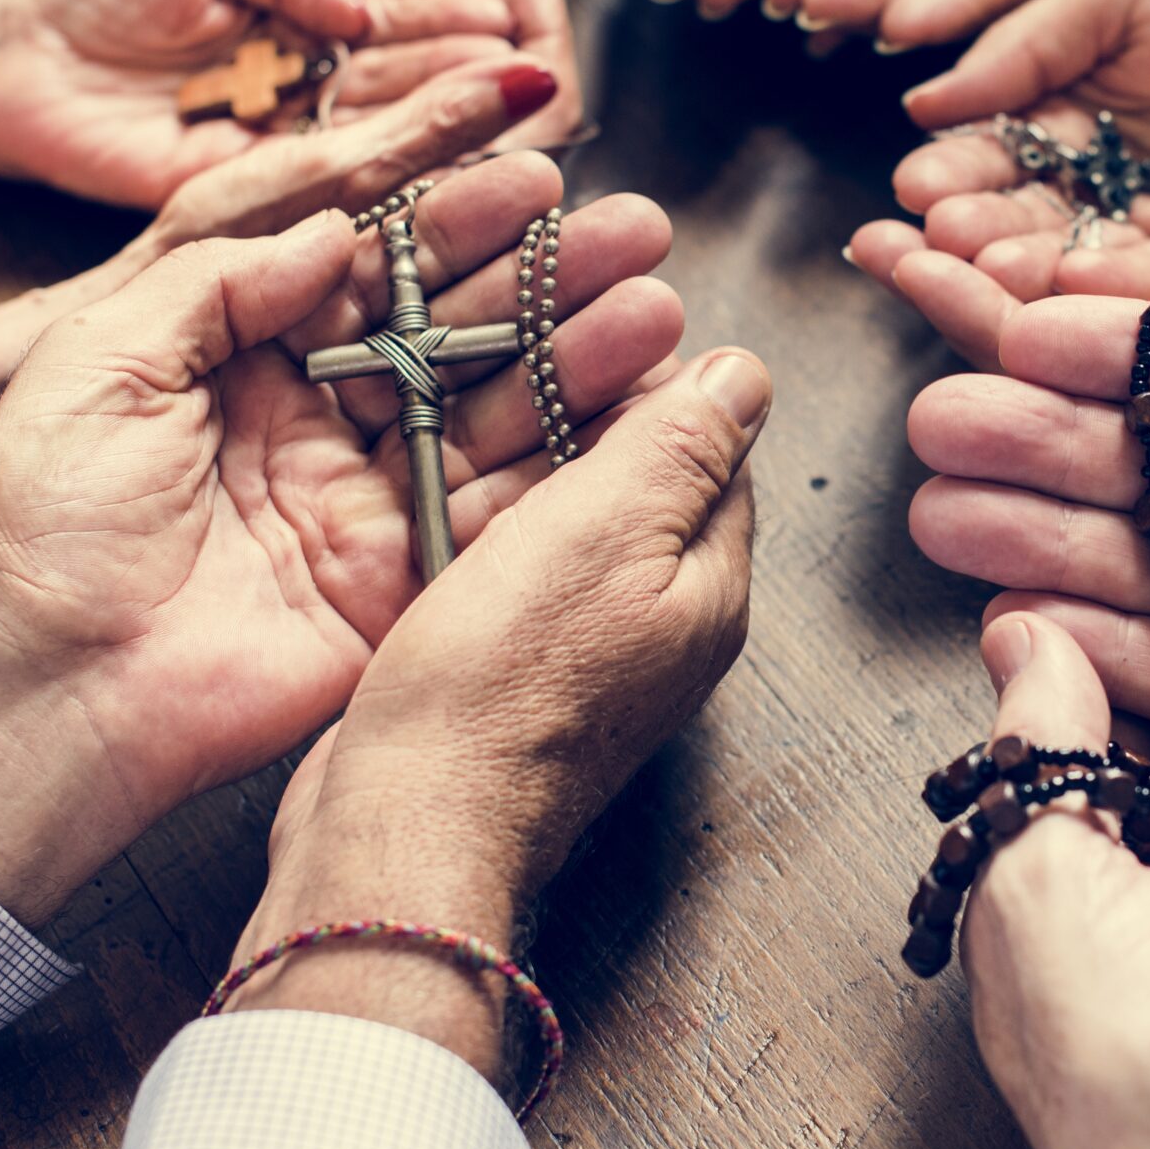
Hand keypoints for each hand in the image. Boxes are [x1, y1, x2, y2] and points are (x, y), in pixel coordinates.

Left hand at [0, 0, 559, 207]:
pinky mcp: (243, 200)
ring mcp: (279, 150)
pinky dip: (390, 181)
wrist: (4, 46)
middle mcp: (307, 95)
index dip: (458, 19)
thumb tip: (359, 2)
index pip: (401, 27)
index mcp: (304, 26)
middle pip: (414, 91)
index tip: (515, 8)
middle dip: (478, 76)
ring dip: (455, 126)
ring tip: (517, 103)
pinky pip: (327, 194)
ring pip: (388, 143)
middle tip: (542, 65)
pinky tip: (444, 165)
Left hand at [0, 153, 685, 925]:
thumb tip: (334, 231)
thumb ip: (216, 284)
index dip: (457, 222)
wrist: (40, 693)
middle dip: (545, 281)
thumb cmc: (38, 527)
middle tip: (633, 233)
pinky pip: (501, 516)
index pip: (373, 270)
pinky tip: (635, 415)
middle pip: (454, 333)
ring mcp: (367, 503)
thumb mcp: (98, 362)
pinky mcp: (402, 583)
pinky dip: (569, 468)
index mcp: (241, 359)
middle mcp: (317, 423)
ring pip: (494, 413)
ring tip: (654, 309)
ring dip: (577, 361)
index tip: (535, 176)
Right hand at [225, 348, 767, 1073]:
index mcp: (708, 588)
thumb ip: (679, 446)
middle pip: (638, 483)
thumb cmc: (503, 687)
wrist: (404, 822)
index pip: (714, 451)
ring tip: (457, 404)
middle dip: (582, 411)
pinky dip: (475, 523)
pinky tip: (426, 494)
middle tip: (513, 352)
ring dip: (518, 461)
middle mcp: (660, 625)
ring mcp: (583, 654)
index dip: (655, 379)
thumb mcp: (607, 530)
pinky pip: (506, 572)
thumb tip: (745, 373)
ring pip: (564, 523)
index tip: (588, 326)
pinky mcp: (509, 675)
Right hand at [858, 0, 1149, 311]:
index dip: (947, 178)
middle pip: (1018, 233)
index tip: (907, 191)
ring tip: (979, 264)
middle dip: (966, 243)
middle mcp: (1100, 197)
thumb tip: (925, 101)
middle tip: (921, 247)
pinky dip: (1112, 288)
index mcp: (1062, 129)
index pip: (989, 165)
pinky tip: (1065, 277)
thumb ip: (1027, 47)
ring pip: (1078, 272)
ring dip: (1023, 272)